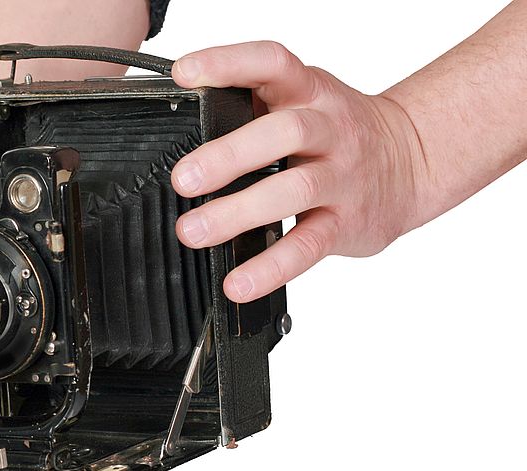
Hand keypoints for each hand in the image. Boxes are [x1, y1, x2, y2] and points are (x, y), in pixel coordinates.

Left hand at [171, 41, 427, 301]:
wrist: (413, 162)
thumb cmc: (340, 134)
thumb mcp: (305, 100)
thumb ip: (255, 106)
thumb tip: (184, 120)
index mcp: (310, 91)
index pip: (272, 63)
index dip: (228, 62)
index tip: (185, 74)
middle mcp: (329, 129)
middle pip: (285, 132)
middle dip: (229, 155)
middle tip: (183, 180)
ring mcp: (342, 177)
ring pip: (294, 189)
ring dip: (239, 212)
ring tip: (195, 231)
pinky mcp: (347, 223)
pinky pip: (307, 247)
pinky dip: (270, 268)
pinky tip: (239, 283)